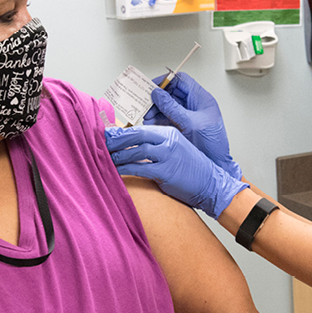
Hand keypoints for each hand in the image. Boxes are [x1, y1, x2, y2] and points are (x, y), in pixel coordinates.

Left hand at [104, 125, 246, 218]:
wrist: (211, 184)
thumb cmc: (193, 170)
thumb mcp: (177, 150)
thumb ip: (158, 146)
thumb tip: (134, 147)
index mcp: (170, 133)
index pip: (141, 128)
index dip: (122, 132)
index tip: (108, 135)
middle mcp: (169, 141)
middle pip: (136, 135)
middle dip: (116, 139)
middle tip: (100, 143)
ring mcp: (168, 155)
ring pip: (136, 150)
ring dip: (118, 155)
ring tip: (105, 158)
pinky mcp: (166, 171)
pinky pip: (140, 167)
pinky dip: (125, 169)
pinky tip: (115, 171)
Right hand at [144, 72, 242, 179]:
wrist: (218, 164)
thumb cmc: (212, 145)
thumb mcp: (190, 123)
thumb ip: (172, 108)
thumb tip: (157, 93)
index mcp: (201, 99)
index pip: (181, 81)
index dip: (166, 81)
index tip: (151, 87)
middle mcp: (195, 105)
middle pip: (172, 93)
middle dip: (157, 99)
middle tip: (145, 105)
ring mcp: (189, 116)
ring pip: (169, 106)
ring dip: (156, 111)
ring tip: (147, 118)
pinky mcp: (184, 126)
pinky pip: (169, 118)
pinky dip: (159, 120)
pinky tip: (151, 124)